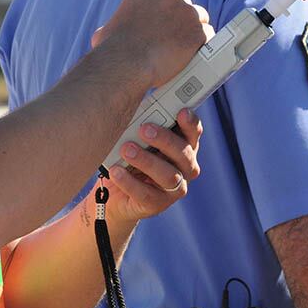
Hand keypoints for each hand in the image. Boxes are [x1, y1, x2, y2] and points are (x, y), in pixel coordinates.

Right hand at [92, 0, 212, 87]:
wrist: (127, 63)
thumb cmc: (112, 49)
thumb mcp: (107, 29)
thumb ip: (116, 25)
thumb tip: (109, 34)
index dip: (164, 10)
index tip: (160, 24)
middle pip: (183, 4)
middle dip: (180, 19)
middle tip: (173, 38)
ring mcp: (188, 11)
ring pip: (199, 18)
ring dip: (193, 31)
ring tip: (184, 49)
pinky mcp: (199, 31)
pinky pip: (208, 36)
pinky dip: (202, 46)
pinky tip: (195, 56)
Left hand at [104, 108, 201, 223]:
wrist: (114, 194)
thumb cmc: (128, 157)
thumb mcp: (136, 138)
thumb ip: (142, 124)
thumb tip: (134, 102)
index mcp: (183, 146)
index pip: (193, 133)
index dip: (191, 123)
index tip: (182, 112)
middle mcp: (185, 168)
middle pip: (183, 153)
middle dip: (165, 140)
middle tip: (144, 129)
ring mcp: (174, 189)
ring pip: (168, 175)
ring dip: (147, 160)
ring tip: (126, 149)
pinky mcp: (157, 205)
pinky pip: (146, 194)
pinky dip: (129, 182)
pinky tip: (116, 171)